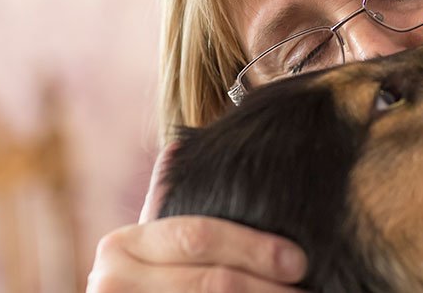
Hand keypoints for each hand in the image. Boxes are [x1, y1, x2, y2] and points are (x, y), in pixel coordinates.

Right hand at [86, 143, 307, 291]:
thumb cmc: (150, 284)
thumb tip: (181, 144)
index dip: (252, 248)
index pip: (197, 237)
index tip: (298, 260)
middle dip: (268, 288)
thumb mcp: (153, 245)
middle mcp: (112, 281)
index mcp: (122, 246)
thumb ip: (167, 203)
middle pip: (212, 282)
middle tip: (309, 290)